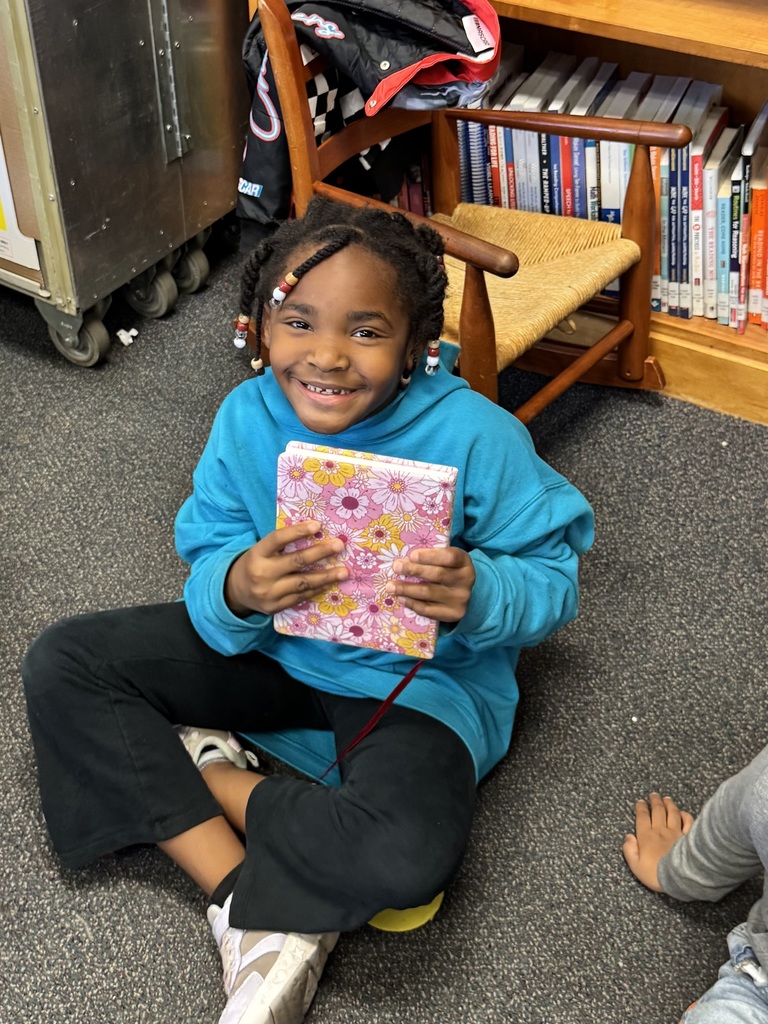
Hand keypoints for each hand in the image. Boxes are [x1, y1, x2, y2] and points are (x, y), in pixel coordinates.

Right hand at [225, 520, 347, 615]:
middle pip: (295, 561)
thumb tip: (315, 533)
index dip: (297, 531)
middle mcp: (261, 573)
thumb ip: (281, 545)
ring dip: (326, 576)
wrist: (236, 592)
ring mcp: (269, 593)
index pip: (278, 539)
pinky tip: (329, 583)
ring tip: (343, 571)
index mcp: (257, 554)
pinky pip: (301, 597)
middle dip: (320, 553)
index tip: (317, 525)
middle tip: (339, 546)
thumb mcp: (261, 550)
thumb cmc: (256, 564)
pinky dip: (317, 589)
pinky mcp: (275, 607)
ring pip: (302, 583)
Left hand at [385, 547, 474, 622]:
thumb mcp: (445, 559)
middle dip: (414, 570)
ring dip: (407, 589)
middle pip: (437, 574)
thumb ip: (430, 557)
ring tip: (391, 586)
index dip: (430, 556)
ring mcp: (460, 598)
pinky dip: (412, 603)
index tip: (412, 556)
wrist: (462, 594)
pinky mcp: (453, 614)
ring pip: (430, 593)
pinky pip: (428, 609)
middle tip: (396, 567)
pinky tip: (401, 598)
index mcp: (464, 562)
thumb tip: (403, 559)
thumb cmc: (447, 570)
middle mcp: (465, 580)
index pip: (449, 557)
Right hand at [622, 792, 693, 891]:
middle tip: (653, 795)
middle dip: (655, 801)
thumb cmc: (656, 874)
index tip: (640, 802)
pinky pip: (687, 822)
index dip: (641, 808)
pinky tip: (683, 812)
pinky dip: (685, 815)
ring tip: (666, 799)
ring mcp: (675, 832)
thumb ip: (629, 850)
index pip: (642, 817)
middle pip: (657, 811)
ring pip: (672, 813)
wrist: (679, 877)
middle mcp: (660, 831)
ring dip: (669, 804)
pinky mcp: (688, 837)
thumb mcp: (636, 866)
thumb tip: (627, 837)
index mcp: (646, 837)